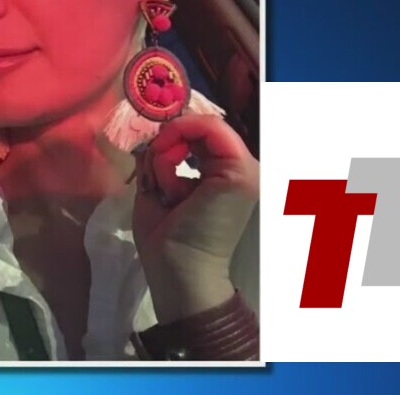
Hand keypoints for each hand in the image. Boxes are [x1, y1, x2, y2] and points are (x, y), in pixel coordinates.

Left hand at [132, 113, 259, 323]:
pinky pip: (209, 131)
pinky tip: (168, 180)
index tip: (152, 158)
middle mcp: (241, 168)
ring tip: (163, 187)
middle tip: (154, 175)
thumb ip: (159, 159)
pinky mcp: (242, 173)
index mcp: (224, 174)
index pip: (201, 134)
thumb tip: (156, 139)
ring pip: (203, 128)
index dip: (172, 135)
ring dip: (169, 151)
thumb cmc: (166, 240)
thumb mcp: (157, 188)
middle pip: (201, 127)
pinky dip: (177, 146)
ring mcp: (247, 170)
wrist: (178, 271)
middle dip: (167, 142)